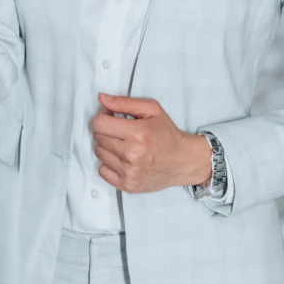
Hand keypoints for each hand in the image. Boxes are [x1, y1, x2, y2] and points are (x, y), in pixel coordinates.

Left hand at [91, 94, 211, 193]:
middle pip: (98, 137)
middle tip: (122, 133)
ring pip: (99, 153)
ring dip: (107, 148)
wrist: (184, 161)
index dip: (104, 118)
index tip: (113, 119)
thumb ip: (124, 102)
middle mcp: (132, 154)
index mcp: (138, 133)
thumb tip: (101, 98)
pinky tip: (122, 160)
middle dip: (106, 131)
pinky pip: (102, 171)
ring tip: (124, 146)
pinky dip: (109, 165)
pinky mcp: (128, 185)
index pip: (99, 123)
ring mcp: (129, 172)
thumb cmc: (167, 134)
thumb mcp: (152, 110)